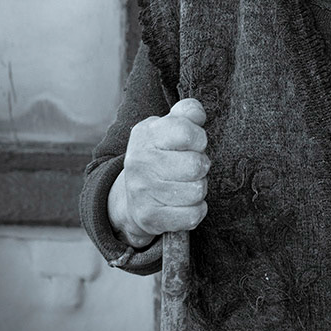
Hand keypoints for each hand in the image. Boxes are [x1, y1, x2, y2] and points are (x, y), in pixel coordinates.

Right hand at [108, 98, 209, 246]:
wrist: (129, 197)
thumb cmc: (159, 156)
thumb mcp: (167, 128)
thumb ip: (186, 113)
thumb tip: (198, 114)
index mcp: (146, 134)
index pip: (186, 132)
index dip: (199, 139)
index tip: (194, 144)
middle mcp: (140, 161)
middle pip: (196, 165)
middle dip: (201, 166)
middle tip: (190, 167)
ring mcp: (142, 190)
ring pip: (197, 191)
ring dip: (199, 188)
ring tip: (186, 184)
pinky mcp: (150, 217)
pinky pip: (193, 215)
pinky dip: (196, 210)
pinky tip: (185, 203)